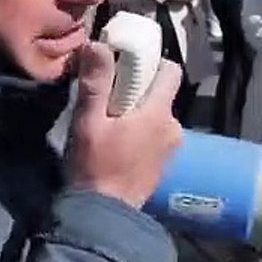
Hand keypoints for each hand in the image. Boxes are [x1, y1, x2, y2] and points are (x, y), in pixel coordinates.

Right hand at [67, 41, 183, 208]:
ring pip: (156, 115)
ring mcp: (170, 149)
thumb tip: (97, 44)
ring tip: (109, 124)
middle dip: (137, 90)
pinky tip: (117, 144)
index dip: (150, 63)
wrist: (104, 218)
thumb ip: (96, 82)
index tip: (124, 67)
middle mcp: (173, 128)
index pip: (170, 71)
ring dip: (137, 113)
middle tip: (107, 98)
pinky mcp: (163, 164)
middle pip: (160, 93)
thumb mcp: (89, 122)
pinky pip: (154, 135)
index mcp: (159, 114)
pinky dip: (140, 132)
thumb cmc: (95, 167)